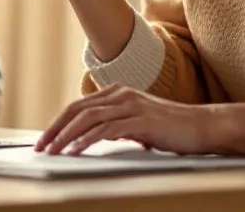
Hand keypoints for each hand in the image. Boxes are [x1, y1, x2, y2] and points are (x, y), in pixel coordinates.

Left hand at [37, 85, 212, 155]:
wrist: (202, 126)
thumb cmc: (171, 128)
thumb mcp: (137, 124)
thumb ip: (116, 126)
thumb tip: (92, 138)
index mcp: (118, 93)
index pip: (79, 106)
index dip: (58, 122)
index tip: (45, 139)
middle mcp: (121, 95)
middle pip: (77, 109)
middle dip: (55, 128)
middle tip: (41, 146)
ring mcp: (131, 105)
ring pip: (88, 118)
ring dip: (66, 135)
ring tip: (53, 151)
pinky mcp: (141, 120)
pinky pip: (107, 130)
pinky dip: (88, 140)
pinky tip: (77, 151)